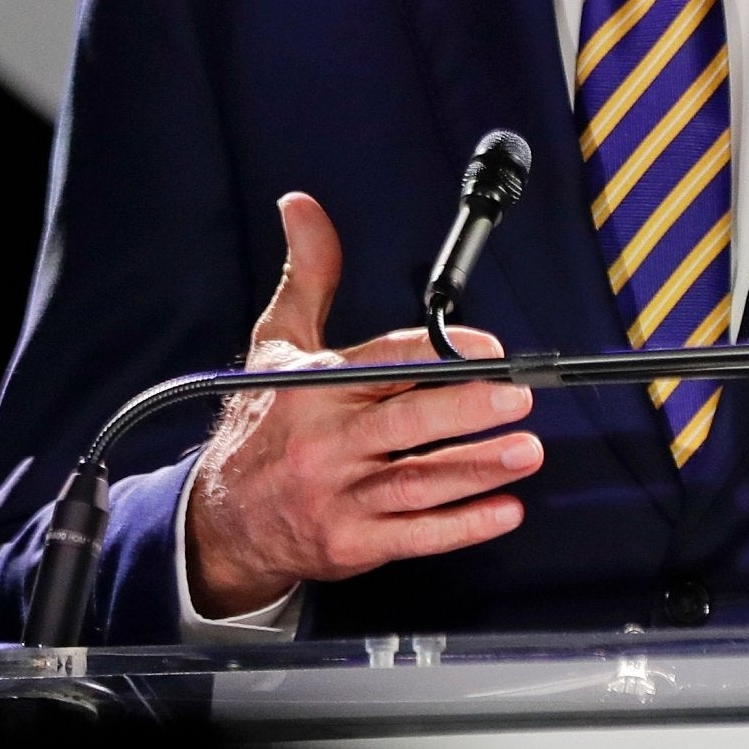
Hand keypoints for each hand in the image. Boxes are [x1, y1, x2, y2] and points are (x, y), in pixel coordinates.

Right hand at [186, 192, 542, 615]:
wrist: (220, 520)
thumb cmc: (262, 421)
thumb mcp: (276, 344)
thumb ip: (307, 274)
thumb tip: (301, 205)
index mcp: (314, 387)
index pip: (383, 363)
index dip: (438, 354)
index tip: (488, 347)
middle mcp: (326, 441)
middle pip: (404, 422)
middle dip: (466, 408)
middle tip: (518, 395)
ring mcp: (338, 495)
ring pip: (416, 480)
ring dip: (476, 467)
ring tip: (527, 450)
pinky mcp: (350, 543)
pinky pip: (412, 533)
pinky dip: (461, 525)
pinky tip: (504, 509)